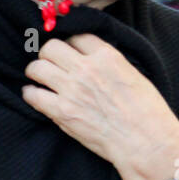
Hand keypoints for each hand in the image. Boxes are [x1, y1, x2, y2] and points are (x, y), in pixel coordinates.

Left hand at [21, 33, 178, 177]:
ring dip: (35, 71)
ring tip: (38, 78)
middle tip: (50, 63)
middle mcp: (86, 69)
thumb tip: (93, 60)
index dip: (71, 43)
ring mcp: (71, 90)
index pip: (77, 36)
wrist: (145, 143)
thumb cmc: (148, 113)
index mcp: (107, 57)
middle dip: (48, 54)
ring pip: (37, 67)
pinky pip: (32, 95)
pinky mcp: (62, 112)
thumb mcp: (134, 76)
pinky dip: (30, 93)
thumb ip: (110, 64)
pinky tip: (34, 95)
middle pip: (51, 47)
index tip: (69, 52)